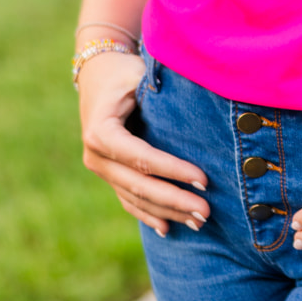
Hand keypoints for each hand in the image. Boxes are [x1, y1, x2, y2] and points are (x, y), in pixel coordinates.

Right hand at [78, 50, 208, 236]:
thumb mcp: (138, 75)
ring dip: (167, 212)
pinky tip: (168, 228)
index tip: (203, 180)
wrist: (97, 74)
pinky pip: (128, 200)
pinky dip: (148, 214)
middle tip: (206, 212)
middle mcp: (95, 156)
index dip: (173, 171)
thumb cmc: (125, 72)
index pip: (141, 158)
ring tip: (198, 222)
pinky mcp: (109, 175)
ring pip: (135, 197)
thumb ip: (159, 91)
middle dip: (174, 200)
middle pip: (138, 185)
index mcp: (101, 131)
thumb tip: (201, 100)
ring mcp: (101, 169)